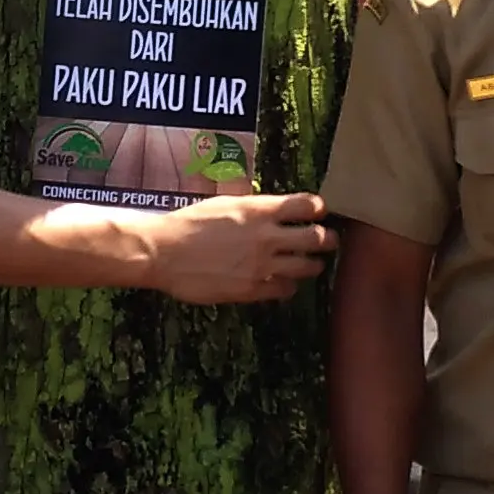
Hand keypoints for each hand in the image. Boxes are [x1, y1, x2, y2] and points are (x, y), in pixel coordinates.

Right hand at [144, 191, 337, 303]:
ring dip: (313, 264)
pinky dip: (288, 285)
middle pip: (316, 237)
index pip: (307, 205)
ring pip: (307, 266)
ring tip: (313, 264)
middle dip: (328, 239)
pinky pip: (285, 289)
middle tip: (329, 240)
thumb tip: (271, 210)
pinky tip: (284, 283)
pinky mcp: (252, 288)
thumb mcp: (223, 204)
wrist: (164, 252)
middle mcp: (266, 236)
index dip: (318, 209)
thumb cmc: (187, 224)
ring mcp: (261, 264)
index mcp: (259, 209)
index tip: (319, 212)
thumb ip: (252, 209)